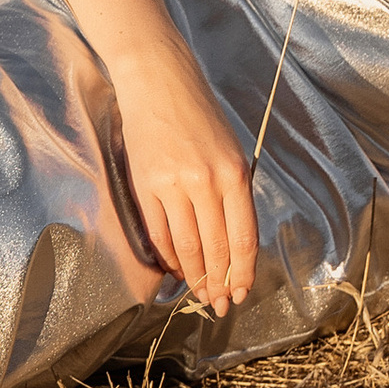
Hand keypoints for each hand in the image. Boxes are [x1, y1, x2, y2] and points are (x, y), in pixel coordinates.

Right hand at [114, 48, 257, 309]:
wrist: (159, 82)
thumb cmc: (199, 115)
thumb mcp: (230, 150)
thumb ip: (234, 194)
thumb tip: (232, 243)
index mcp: (235, 174)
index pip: (242, 238)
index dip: (243, 272)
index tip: (242, 293)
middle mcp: (206, 182)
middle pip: (215, 248)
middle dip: (219, 283)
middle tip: (220, 305)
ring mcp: (173, 185)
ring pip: (186, 247)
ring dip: (194, 277)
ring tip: (199, 295)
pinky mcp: (146, 185)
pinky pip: (159, 233)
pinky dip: (168, 256)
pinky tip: (175, 268)